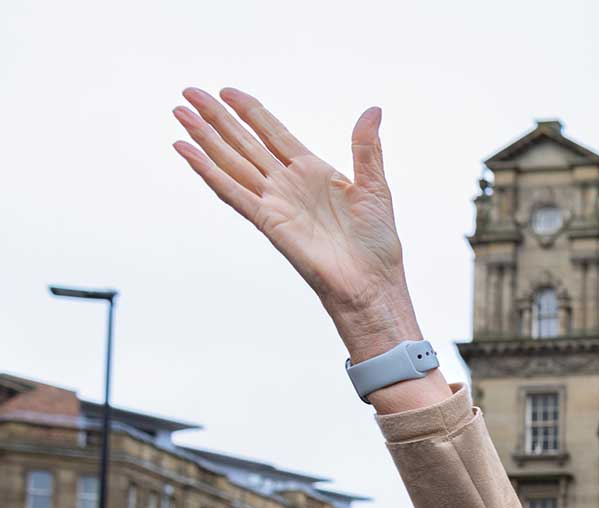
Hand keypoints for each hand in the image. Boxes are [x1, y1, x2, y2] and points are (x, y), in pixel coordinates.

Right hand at [171, 88, 420, 364]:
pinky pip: (232, 192)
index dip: (250, 111)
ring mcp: (275, 202)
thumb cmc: (377, 244)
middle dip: (217, 117)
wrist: (371, 284)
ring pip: (232, 162)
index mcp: (313, 172)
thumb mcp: (375, 187)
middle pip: (245, 142)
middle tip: (189, 92)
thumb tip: (373, 110)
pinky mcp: (268, 222)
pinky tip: (188, 152)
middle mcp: (288, 184)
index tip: (227, 91)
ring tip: (181, 114)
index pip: (274, 133)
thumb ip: (366, 148)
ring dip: (205, 138)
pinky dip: (209, 171)